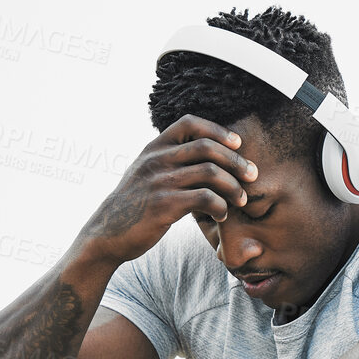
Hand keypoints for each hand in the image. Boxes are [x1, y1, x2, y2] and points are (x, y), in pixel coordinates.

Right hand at [79, 114, 258, 265]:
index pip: (189, 123)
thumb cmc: (132, 207)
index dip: (218, 130)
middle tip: (252, 175)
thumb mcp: (144, 174)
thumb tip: (198, 154)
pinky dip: (220, 206)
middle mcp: (157, 160)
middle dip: (236, 161)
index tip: (237, 144)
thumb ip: (167, 161)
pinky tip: (222, 215)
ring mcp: (160, 182)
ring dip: (233, 186)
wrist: (106, 234)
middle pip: (207, 147)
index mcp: (153, 148)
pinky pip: (205, 199)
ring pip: (210, 173)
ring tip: (241, 199)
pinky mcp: (164, 206)